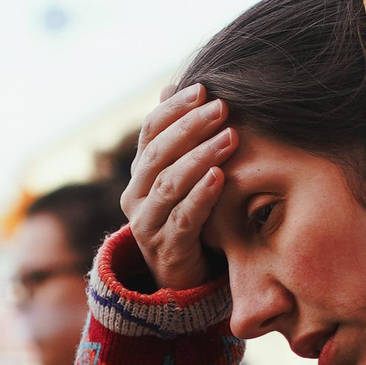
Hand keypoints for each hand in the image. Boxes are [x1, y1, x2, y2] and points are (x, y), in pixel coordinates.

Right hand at [122, 84, 237, 290]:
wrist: (183, 278)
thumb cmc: (190, 218)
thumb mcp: (183, 177)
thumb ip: (178, 139)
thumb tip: (173, 86)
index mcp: (139, 173)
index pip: (149, 132)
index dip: (174, 109)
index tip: (203, 90)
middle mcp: (135, 196)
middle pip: (157, 154)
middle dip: (189, 127)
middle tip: (221, 108)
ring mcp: (147, 224)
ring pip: (168, 184)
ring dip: (199, 157)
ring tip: (229, 137)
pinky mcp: (165, 250)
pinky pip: (182, 218)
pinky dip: (200, 196)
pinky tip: (219, 176)